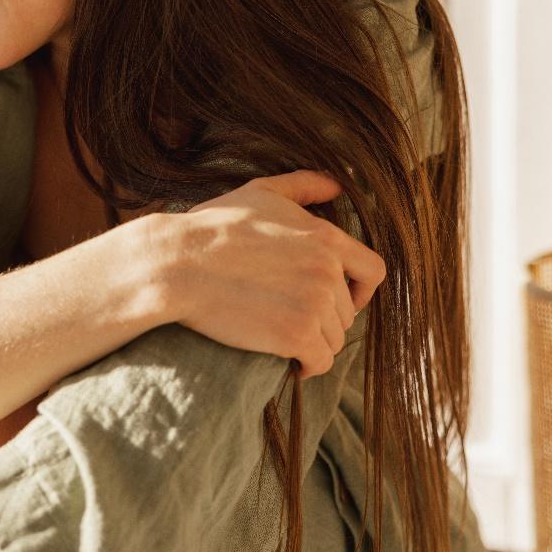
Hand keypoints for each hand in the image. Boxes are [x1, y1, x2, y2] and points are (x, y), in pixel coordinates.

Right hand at [147, 169, 385, 379]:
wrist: (177, 263)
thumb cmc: (213, 227)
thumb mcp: (261, 193)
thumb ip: (303, 186)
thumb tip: (336, 185)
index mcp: (326, 238)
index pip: (373, 271)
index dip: (360, 290)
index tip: (340, 300)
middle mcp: (328, 270)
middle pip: (347, 311)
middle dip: (325, 319)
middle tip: (293, 321)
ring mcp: (314, 304)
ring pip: (335, 338)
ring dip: (314, 344)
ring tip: (286, 342)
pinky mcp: (295, 334)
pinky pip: (319, 361)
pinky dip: (308, 366)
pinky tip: (291, 364)